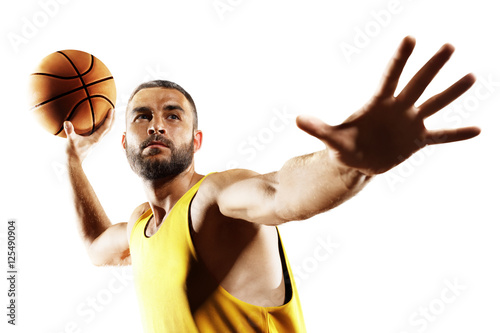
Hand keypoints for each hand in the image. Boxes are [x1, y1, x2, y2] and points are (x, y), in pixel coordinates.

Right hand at [64, 108, 114, 163]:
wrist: (73, 161)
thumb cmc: (73, 152)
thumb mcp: (71, 140)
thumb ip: (69, 131)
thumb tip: (67, 122)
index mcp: (96, 138)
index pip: (106, 127)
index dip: (109, 118)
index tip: (111, 109)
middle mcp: (98, 139)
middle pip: (109, 128)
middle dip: (112, 119)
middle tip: (113, 109)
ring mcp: (96, 140)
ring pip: (106, 130)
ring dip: (109, 122)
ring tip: (109, 114)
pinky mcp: (92, 141)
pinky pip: (100, 131)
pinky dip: (102, 125)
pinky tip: (96, 121)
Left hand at [297, 36, 479, 175]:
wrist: (357, 161)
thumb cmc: (344, 144)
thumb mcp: (332, 138)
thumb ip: (318, 128)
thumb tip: (297, 119)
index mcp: (378, 103)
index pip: (390, 76)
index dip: (400, 59)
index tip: (410, 38)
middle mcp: (398, 107)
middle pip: (418, 84)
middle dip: (432, 67)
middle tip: (449, 46)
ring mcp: (410, 122)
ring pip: (435, 104)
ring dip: (452, 92)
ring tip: (472, 77)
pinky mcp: (417, 140)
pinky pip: (442, 136)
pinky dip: (457, 134)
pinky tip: (478, 130)